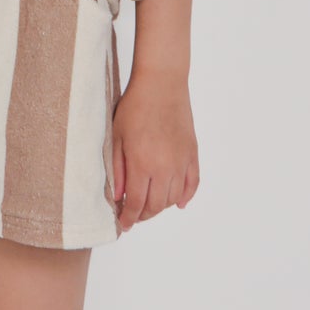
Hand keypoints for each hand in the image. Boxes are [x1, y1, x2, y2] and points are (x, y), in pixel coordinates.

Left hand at [112, 70, 198, 232]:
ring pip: (173, 198)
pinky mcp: (193, 154)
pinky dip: (186, 196)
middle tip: (133, 215)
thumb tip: (118, 197)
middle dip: (143, 215)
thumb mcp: (116, 137)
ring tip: (149, 207)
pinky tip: (178, 203)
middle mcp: (164, 168)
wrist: (162, 84)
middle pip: (155, 205)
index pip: (136, 203)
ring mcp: (181, 162)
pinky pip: (193, 183)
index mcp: (142, 164)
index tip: (123, 224)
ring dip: (161, 207)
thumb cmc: (134, 107)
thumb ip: (117, 169)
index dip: (128, 218)